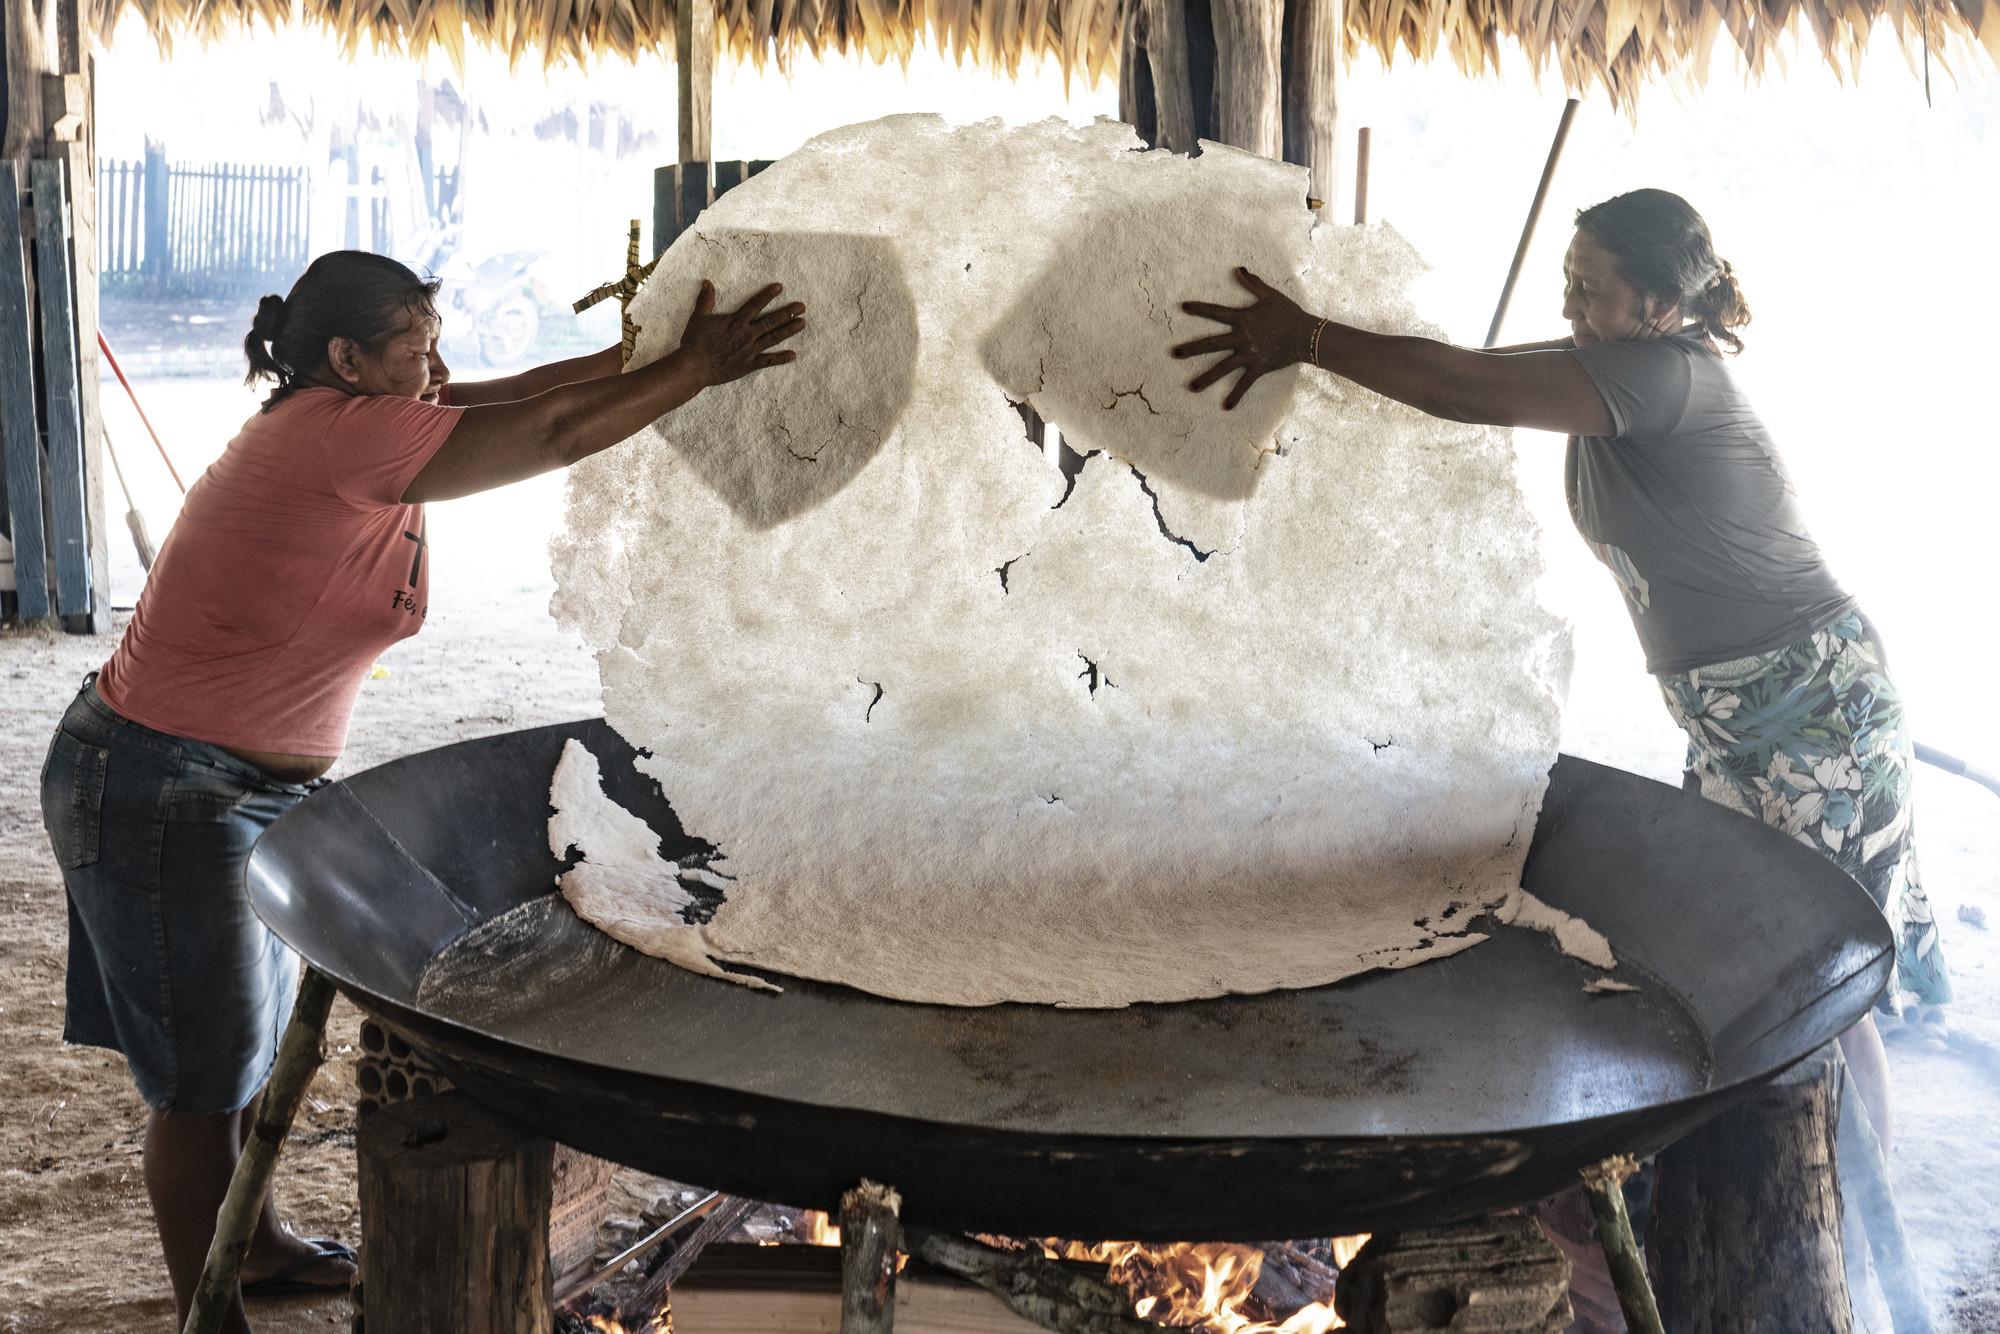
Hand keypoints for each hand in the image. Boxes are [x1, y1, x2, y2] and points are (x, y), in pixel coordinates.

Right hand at [677, 280, 806, 386]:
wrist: (694, 366)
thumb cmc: (695, 342)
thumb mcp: (699, 317)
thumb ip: (706, 300)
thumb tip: (707, 282)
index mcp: (735, 321)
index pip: (755, 304)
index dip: (768, 295)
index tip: (780, 287)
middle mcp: (746, 334)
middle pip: (771, 321)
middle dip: (788, 312)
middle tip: (802, 306)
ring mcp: (749, 350)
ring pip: (773, 338)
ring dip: (789, 330)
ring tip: (803, 323)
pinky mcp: (748, 365)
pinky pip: (768, 362)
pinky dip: (781, 358)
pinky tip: (793, 355)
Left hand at [1172, 268, 1319, 409]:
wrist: (1305, 334)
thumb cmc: (1288, 313)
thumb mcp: (1270, 295)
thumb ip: (1252, 283)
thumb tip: (1239, 269)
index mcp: (1242, 318)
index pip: (1215, 313)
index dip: (1199, 309)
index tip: (1182, 307)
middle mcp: (1241, 337)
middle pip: (1210, 344)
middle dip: (1191, 349)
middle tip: (1174, 354)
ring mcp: (1248, 354)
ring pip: (1222, 368)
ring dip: (1206, 378)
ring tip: (1191, 388)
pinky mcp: (1258, 367)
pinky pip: (1244, 384)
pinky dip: (1236, 395)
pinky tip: (1225, 407)